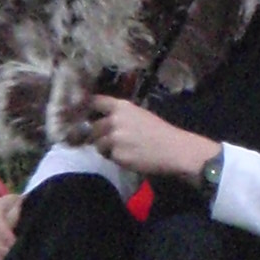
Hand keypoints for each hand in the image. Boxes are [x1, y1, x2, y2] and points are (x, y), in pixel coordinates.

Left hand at [88, 96, 219, 183]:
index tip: (85, 114)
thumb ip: (119, 115)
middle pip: (92, 127)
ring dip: (104, 147)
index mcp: (121, 106)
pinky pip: (108, 156)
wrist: (173, 149)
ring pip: (97, 143)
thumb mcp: (138, 114)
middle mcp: (114, 120)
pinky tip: (128, 157)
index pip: (94, 102)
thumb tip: (100, 118)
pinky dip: (115, 158)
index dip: (88, 108)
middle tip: (110, 140)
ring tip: (120, 149)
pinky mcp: (117, 155)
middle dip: (98, 134)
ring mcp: (114, 138)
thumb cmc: (159, 131)